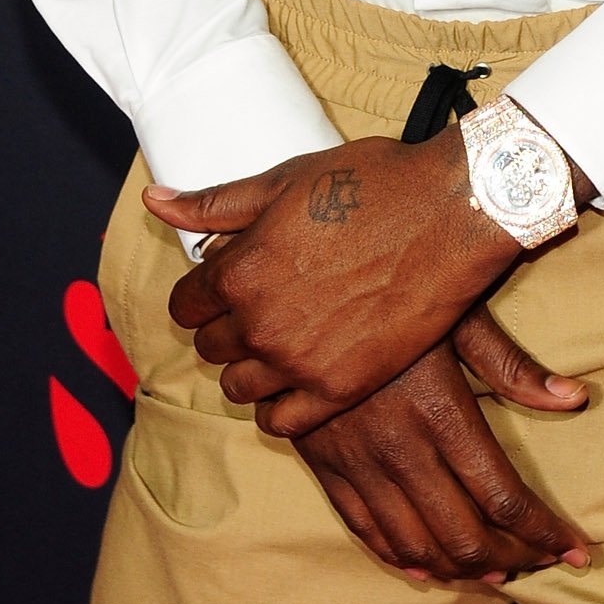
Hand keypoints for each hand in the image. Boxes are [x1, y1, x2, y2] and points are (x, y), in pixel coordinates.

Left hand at [147, 131, 518, 428]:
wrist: (450, 213)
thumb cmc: (370, 186)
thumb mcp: (284, 182)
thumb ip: (214, 204)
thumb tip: (154, 201)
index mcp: (238, 271)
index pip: (184, 306)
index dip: (202, 294)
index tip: (225, 287)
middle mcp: (259, 323)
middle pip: (210, 347)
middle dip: (227, 327)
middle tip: (262, 307)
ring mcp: (298, 362)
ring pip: (239, 388)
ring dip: (252, 367)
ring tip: (284, 341)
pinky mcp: (340, 388)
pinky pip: (281, 422)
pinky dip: (280, 406)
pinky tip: (299, 378)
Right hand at [297, 312, 590, 585]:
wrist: (295, 289)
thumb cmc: (390, 292)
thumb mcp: (456, 315)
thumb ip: (512, 366)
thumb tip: (576, 399)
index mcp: (440, 412)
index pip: (504, 498)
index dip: (545, 533)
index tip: (575, 549)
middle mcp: (399, 449)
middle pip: (464, 537)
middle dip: (512, 559)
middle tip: (540, 561)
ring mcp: (356, 463)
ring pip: (416, 547)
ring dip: (460, 570)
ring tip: (496, 571)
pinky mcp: (323, 466)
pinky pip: (367, 532)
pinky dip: (403, 559)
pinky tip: (429, 567)